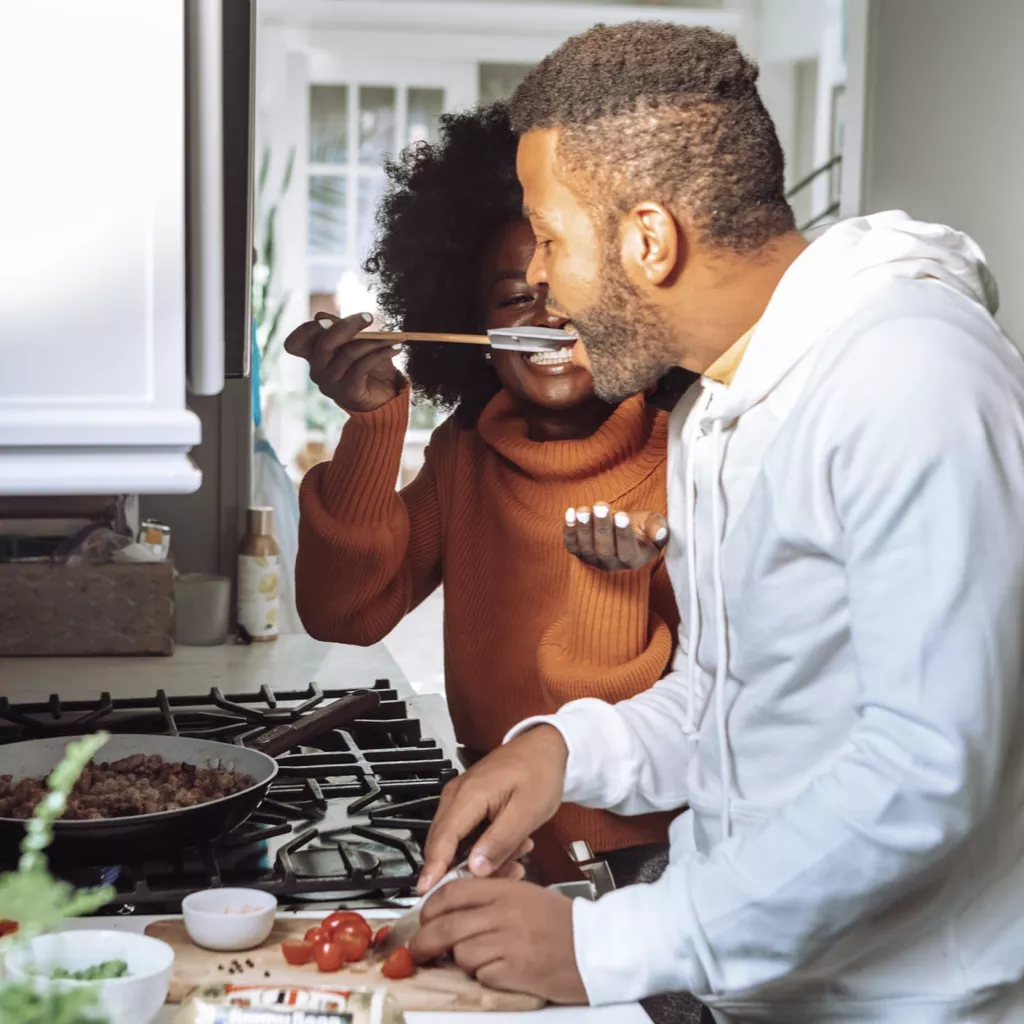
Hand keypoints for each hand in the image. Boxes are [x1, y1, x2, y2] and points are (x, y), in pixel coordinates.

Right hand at [283, 312, 401, 412]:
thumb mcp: (354, 342)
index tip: (328, 321)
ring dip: (374, 341)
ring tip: (393, 337)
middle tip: (369, 317)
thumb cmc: (367, 365)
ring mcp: (331, 384)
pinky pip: (363, 366)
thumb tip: (322, 316)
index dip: (306, 330)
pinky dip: (381, 354)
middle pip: (325, 343)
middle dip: (347, 326)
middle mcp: (317, 371)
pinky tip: (396, 348)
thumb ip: (339, 329)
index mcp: (314, 356)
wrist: (384, 395)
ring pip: (348, 353)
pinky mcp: (348, 393)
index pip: (294, 344)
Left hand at [411, 878, 586, 1004]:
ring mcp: (507, 942)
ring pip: (461, 953)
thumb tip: (455, 909)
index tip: (423, 918)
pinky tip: (498, 969)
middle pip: (446, 926)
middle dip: (424, 941)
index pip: (452, 892)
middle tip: (419, 949)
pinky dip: (482, 975)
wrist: (597, 946)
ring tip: (476, 958)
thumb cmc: (563, 923)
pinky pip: (481, 974)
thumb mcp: (526, 895)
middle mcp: (503, 913)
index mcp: (505, 890)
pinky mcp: (514, 971)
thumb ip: (491, 899)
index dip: (430, 907)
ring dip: (460, 960)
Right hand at [418, 726, 567, 893]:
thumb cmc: (539, 772)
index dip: (434, 868)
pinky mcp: (469, 803)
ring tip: (517, 856)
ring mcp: (460, 798)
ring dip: (482, 858)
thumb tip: (474, 869)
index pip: (442, 838)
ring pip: (457, 842)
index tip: (426, 893)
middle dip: (467, 869)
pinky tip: (511, 847)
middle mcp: (456, 796)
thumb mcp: (527, 812)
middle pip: (445, 843)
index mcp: (469, 795)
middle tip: (502, 875)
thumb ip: (500, 841)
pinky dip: (485, 847)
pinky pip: (467, 834)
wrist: (545, 748)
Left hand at [564, 502, 667, 570]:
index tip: (621, 515)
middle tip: (601, 507)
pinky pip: (571, 545)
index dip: (623, 534)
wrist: (622, 527)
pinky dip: (569, 530)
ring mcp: (593, 560)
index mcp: (634, 560)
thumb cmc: (642, 527)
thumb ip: (658, 527)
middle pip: (604, 550)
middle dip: (601, 528)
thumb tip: (660, 532)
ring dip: (584, 528)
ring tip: (584, 510)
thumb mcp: (655, 524)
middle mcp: (612, 565)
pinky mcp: (579, 553)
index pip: (627, 551)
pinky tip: (570, 513)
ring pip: (586, 548)